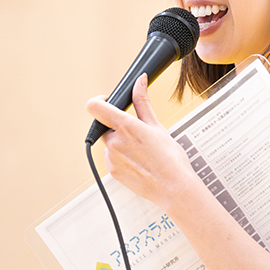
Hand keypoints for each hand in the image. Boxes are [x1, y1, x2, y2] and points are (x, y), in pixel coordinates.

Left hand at [85, 74, 198, 210]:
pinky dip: (122, 157)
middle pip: (105, 126)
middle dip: (118, 126)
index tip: (107, 101)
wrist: (173, 188)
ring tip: (142, 152)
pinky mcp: (112, 171)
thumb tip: (139, 82)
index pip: (95, 107)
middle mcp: (114, 142)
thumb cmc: (170, 159)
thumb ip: (143, 102)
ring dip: (121, 143)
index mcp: (126, 127)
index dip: (99, 101)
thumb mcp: (157, 125)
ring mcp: (111, 158)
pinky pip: (112, 158)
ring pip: (110, 143)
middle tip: (137, 133)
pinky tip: (139, 162)